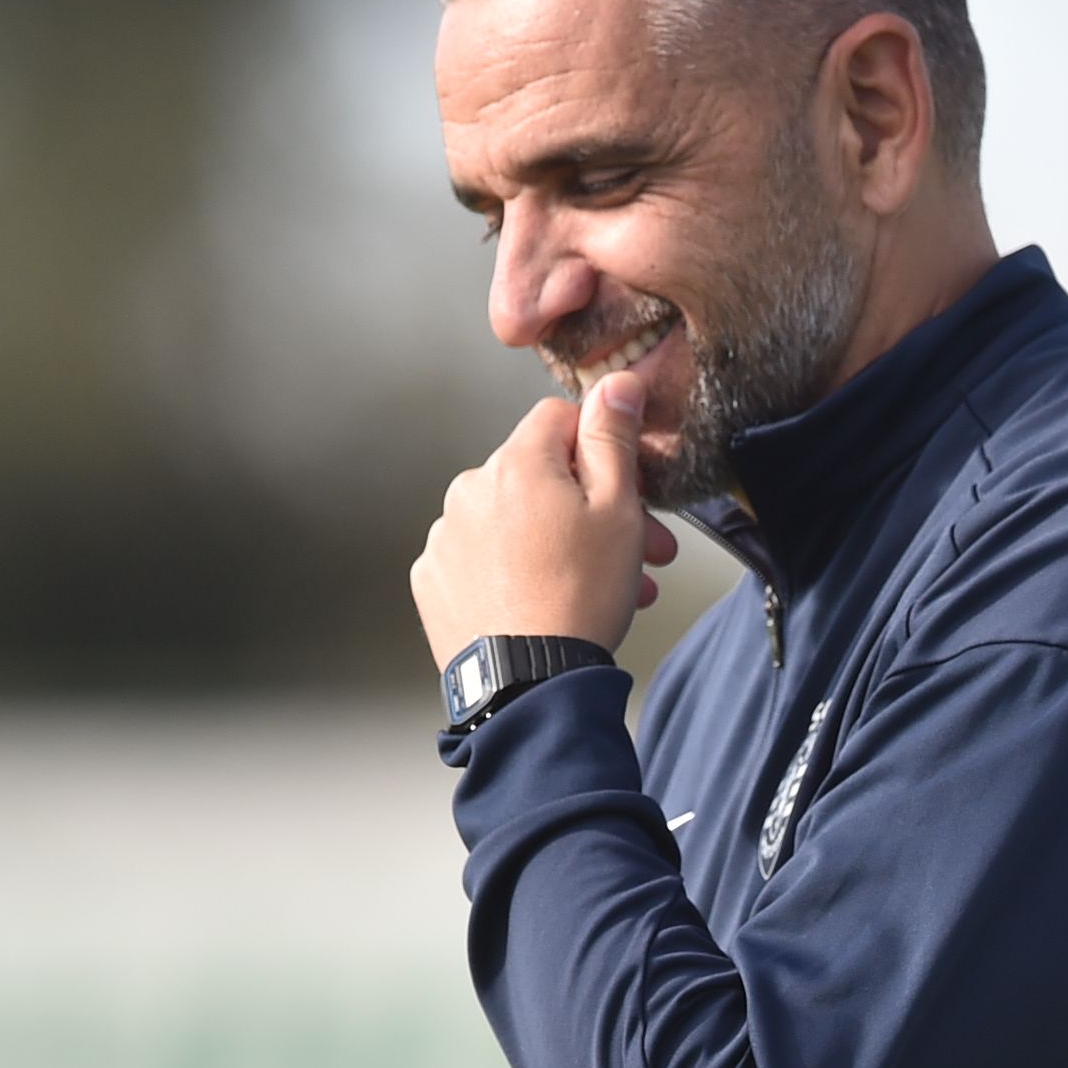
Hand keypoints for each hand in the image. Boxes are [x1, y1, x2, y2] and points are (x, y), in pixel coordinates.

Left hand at [413, 374, 662, 665]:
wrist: (528, 685)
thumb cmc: (576, 601)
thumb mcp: (618, 510)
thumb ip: (613, 438)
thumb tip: (616, 383)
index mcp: (516, 463)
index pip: (559, 418)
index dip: (600, 448)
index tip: (623, 485)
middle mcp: (469, 490)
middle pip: (538, 475)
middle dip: (589, 506)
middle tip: (633, 548)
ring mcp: (445, 537)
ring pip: (512, 520)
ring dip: (554, 541)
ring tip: (594, 586)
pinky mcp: (434, 580)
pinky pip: (480, 558)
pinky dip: (511, 571)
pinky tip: (543, 601)